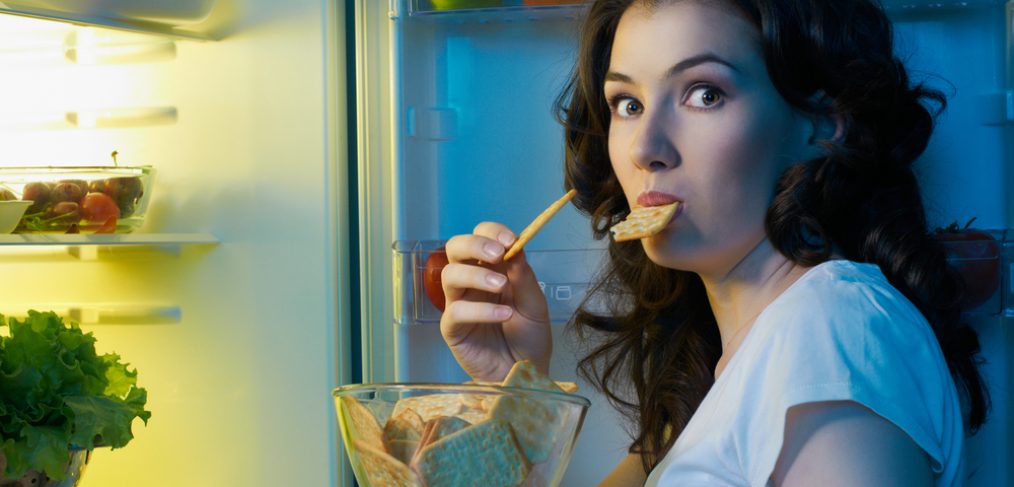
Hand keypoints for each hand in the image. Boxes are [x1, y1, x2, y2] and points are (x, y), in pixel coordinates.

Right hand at [439, 222, 551, 381]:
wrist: (527, 372)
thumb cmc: (529, 337)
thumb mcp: (535, 305)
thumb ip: (523, 277)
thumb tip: (514, 248)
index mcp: (492, 268)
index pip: (481, 236)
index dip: (491, 232)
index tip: (510, 240)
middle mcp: (471, 281)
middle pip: (455, 248)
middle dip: (474, 244)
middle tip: (497, 254)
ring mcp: (459, 303)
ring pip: (449, 275)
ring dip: (476, 275)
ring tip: (501, 287)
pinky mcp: (452, 328)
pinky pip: (456, 311)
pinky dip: (480, 310)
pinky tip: (503, 315)